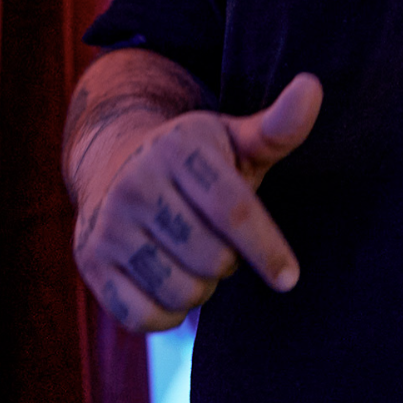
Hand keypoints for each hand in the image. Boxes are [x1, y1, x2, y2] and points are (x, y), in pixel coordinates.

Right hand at [71, 73, 322, 332]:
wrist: (114, 164)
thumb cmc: (197, 160)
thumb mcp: (236, 140)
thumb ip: (279, 127)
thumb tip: (312, 86)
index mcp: (179, 148)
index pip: (233, 209)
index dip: (266, 248)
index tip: (289, 277)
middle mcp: (136, 183)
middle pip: (213, 258)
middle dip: (230, 261)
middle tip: (220, 241)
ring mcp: (108, 224)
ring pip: (181, 291)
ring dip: (200, 288)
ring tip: (194, 258)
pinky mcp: (90, 262)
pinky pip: (144, 317)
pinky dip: (167, 313)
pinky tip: (168, 281)